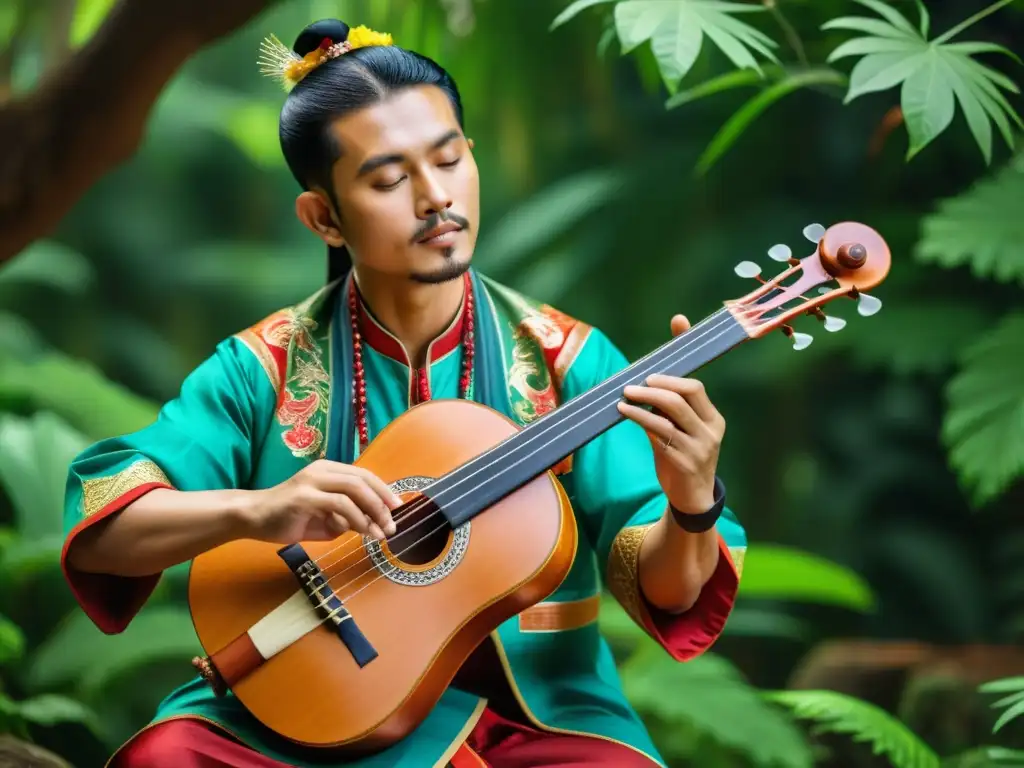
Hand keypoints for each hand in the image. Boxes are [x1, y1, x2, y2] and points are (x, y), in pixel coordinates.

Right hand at [247, 460, 402, 543]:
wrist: (253, 518)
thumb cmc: (289, 518)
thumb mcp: (325, 518)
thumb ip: (348, 517)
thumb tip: (373, 525)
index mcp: (328, 470)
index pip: (363, 475)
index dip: (383, 490)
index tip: (398, 508)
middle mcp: (322, 470)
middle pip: (362, 479)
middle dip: (383, 502)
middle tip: (393, 523)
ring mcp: (312, 482)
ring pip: (354, 489)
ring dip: (372, 512)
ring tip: (381, 533)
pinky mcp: (304, 497)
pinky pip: (339, 504)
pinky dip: (355, 518)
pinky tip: (361, 531)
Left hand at [616, 315, 725, 515]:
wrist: (692, 500)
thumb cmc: (683, 457)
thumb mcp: (683, 431)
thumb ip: (670, 406)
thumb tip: (649, 375)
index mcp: (714, 419)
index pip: (696, 385)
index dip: (681, 361)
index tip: (674, 330)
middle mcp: (711, 430)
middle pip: (686, 393)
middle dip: (658, 382)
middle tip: (635, 381)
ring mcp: (699, 447)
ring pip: (671, 413)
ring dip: (644, 399)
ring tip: (625, 394)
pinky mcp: (682, 462)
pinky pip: (659, 433)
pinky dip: (640, 418)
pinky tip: (625, 411)